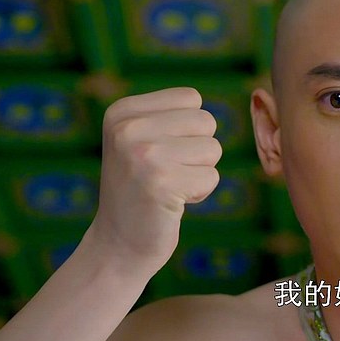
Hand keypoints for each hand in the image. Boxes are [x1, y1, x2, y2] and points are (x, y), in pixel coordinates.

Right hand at [86, 87, 221, 274]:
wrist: (118, 244)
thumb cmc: (141, 188)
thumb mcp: (141, 139)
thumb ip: (171, 115)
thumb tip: (221, 96)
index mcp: (121, 112)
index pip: (190, 97)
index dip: (189, 128)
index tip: (161, 151)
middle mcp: (128, 129)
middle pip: (206, 121)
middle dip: (198, 150)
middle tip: (167, 172)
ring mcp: (143, 156)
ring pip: (213, 148)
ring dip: (200, 171)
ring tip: (169, 186)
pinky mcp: (162, 183)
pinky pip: (212, 177)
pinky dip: (200, 192)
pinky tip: (172, 202)